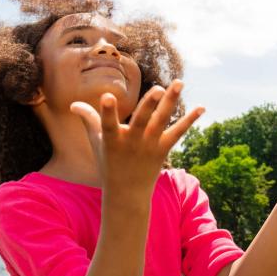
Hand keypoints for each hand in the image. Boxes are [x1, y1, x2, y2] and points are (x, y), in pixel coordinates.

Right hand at [70, 79, 203, 194]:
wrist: (127, 193)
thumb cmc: (108, 163)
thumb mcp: (96, 143)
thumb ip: (88, 120)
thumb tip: (74, 104)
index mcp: (112, 140)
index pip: (108, 124)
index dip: (107, 111)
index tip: (107, 96)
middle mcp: (133, 142)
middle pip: (142, 121)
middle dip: (150, 104)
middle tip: (158, 88)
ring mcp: (150, 145)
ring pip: (162, 121)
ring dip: (171, 102)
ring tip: (180, 82)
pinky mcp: (163, 149)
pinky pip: (178, 132)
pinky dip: (190, 120)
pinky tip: (202, 107)